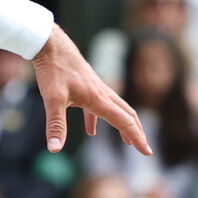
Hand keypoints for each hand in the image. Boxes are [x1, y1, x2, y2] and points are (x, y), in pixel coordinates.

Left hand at [32, 25, 150, 155]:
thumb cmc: (53, 70)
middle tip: (144, 148)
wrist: (50, 45)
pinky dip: (97, 119)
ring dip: (122, 124)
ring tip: (126, 141)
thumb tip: (55, 149)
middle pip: (127, 114)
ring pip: (115, 108)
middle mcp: (102, 93)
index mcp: (99, 99)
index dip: (137, 138)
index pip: (125, 122)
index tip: (147, 152)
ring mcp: (95, 88)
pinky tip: (90, 131)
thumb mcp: (52, 100)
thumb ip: (56, 125)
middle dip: (137, 132)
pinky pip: (97, 105)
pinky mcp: (86, 85)